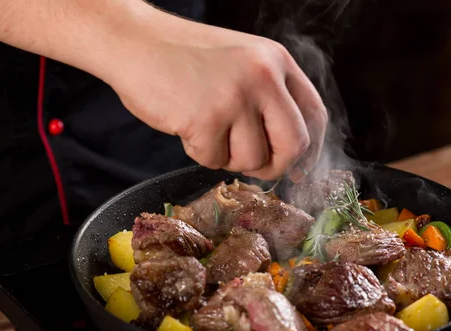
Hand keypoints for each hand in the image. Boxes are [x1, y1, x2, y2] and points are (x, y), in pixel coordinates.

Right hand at [94, 4, 327, 181]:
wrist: (135, 43)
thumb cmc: (183, 56)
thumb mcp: (240, 61)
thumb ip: (269, 96)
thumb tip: (291, 151)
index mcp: (276, 61)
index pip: (315, 115)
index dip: (310, 149)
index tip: (300, 168)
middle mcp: (263, 77)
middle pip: (293, 145)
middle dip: (275, 166)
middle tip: (255, 165)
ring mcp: (236, 98)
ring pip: (252, 160)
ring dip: (228, 157)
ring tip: (207, 128)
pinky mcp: (206, 119)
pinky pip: (214, 160)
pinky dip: (199, 151)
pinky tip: (186, 125)